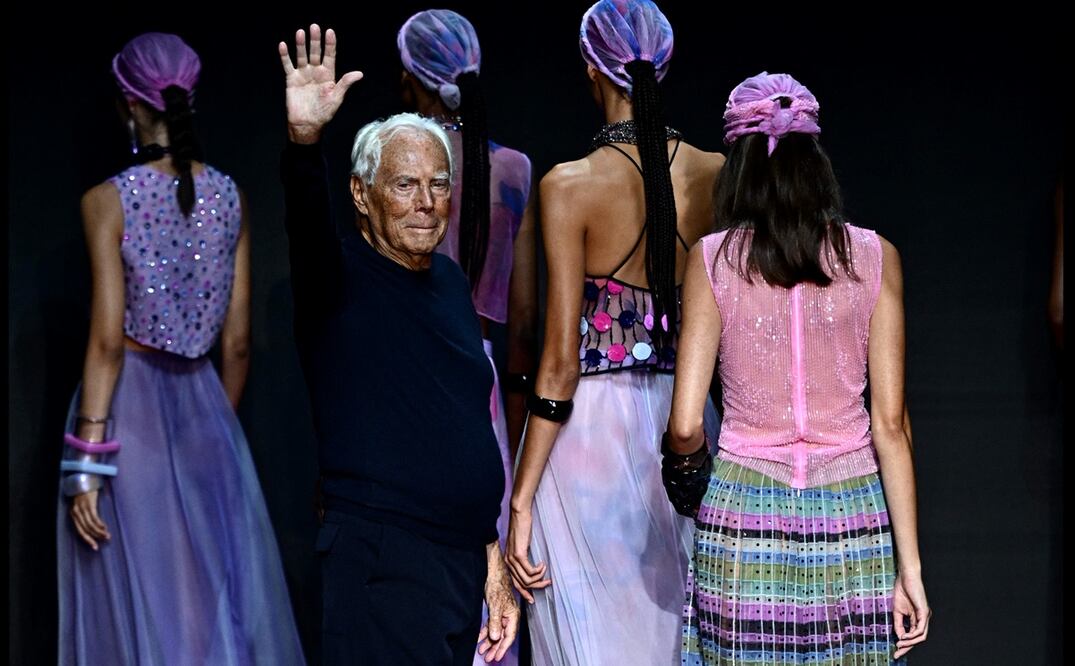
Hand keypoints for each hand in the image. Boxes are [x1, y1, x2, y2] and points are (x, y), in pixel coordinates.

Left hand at [69, 489, 109, 550]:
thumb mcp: (82, 503)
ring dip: (99, 532)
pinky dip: (100, 524)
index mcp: (73, 514)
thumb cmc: (84, 491)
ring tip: (107, 536)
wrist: (84, 477)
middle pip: (84, 530)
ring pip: (90, 525)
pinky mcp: (89, 504)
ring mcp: (82, 509)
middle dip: (93, 538)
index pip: (80, 531)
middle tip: (101, 544)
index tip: (94, 546)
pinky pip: (94, 518)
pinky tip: (105, 528)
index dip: (87, 539)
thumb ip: (84, 512)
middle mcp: (76, 513)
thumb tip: (93, 523)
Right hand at [277, 24, 362, 143]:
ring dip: (301, 44)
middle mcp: (315, 72)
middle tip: (314, 27)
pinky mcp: (291, 79)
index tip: (330, 31)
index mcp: (328, 75)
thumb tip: (359, 74)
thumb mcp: (336, 98)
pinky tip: (283, 45)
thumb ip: (345, 84)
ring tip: (301, 32)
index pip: (329, 56)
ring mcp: (303, 74)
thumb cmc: (324, 113)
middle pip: (315, 52)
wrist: (307, 124)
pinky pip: (288, 65)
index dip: (330, 44)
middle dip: (315, 40)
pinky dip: (285, 56)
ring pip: (302, 56)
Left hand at [477, 545, 519, 661]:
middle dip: (495, 648)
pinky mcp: (494, 611)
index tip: (496, 657)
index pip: (509, 636)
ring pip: (496, 632)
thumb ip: (495, 622)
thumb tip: (495, 638)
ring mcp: (501, 614)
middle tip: (488, 658)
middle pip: (502, 636)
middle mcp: (509, 616)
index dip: (503, 647)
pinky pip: (491, 625)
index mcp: (513, 615)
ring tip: (482, 651)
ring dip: (489, 642)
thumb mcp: (495, 605)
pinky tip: (479, 639)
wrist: (492, 571)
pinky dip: (485, 632)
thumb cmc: (496, 585)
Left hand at [505, 505, 550, 603]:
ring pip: (527, 579)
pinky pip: (530, 571)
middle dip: (536, 587)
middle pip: (522, 584)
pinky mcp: (519, 554)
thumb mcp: (522, 545)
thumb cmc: (523, 527)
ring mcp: (512, 559)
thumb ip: (523, 556)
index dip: (524, 592)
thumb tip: (531, 567)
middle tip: (548, 584)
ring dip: (539, 578)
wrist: (519, 514)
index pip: (515, 583)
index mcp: (508, 561)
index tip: (532, 599)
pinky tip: (543, 565)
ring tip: (547, 573)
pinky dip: (538, 570)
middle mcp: (508, 562)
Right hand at [892, 572, 930, 658]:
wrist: (906, 577)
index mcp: (917, 618)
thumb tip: (899, 636)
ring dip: (910, 643)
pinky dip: (913, 635)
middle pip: (918, 639)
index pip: (913, 636)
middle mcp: (923, 619)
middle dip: (907, 648)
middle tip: (897, 654)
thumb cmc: (902, 590)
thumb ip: (899, 623)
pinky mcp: (924, 612)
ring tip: (900, 644)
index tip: (895, 651)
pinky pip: (921, 629)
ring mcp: (925, 616)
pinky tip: (905, 636)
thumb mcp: (897, 610)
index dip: (905, 644)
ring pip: (921, 636)